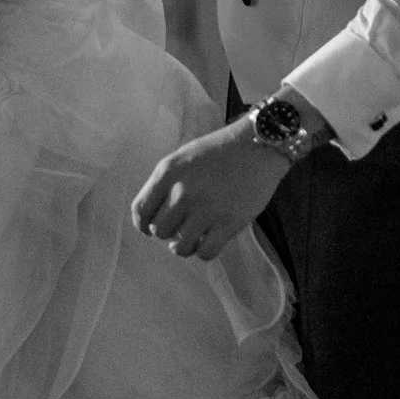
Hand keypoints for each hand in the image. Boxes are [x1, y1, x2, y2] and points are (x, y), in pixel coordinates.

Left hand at [131, 115, 290, 261]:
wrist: (259, 145)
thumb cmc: (220, 150)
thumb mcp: (183, 156)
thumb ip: (165, 182)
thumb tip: (154, 216)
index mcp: (168, 172)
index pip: (140, 210)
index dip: (142, 225)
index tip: (149, 229)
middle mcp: (183, 191)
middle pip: (160, 230)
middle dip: (167, 232)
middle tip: (179, 228)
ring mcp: (206, 209)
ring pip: (180, 247)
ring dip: (183, 246)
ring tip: (191, 239)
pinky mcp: (229, 222)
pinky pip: (205, 253)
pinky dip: (203, 252)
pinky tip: (207, 242)